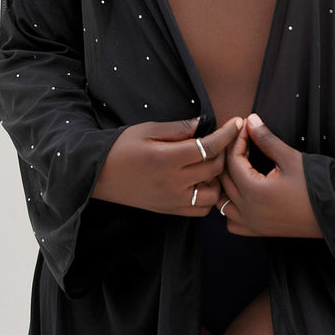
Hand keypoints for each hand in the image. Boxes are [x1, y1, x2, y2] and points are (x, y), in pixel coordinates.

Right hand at [93, 116, 242, 215]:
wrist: (98, 176)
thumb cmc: (121, 148)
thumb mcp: (147, 130)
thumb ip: (178, 128)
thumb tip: (203, 124)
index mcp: (167, 158)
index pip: (209, 147)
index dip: (227, 134)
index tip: (236, 123)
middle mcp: (173, 182)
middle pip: (214, 168)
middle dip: (224, 152)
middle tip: (223, 142)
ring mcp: (173, 200)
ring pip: (213, 194)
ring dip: (217, 179)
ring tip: (210, 165)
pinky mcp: (170, 210)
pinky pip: (200, 210)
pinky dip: (208, 197)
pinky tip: (201, 183)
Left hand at [219, 114, 322, 237]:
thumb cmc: (315, 186)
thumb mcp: (290, 158)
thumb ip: (266, 139)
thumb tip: (251, 120)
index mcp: (253, 191)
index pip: (233, 160)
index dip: (238, 140)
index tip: (245, 127)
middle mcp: (247, 210)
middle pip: (223, 179)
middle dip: (229, 157)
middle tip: (241, 142)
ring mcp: (252, 223)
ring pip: (222, 202)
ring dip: (225, 184)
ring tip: (238, 167)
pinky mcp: (259, 231)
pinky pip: (232, 222)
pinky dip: (231, 209)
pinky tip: (242, 194)